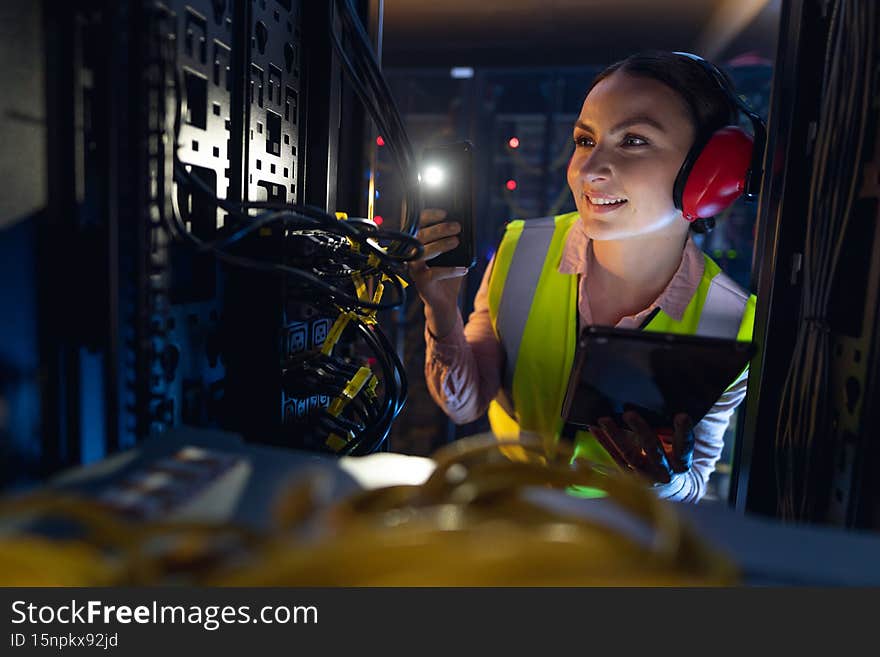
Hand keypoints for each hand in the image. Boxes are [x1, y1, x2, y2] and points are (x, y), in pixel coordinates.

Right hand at [408, 208, 469, 337]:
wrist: (445, 300)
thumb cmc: (447, 274)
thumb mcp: (453, 254)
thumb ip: (453, 240)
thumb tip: (463, 225)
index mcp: (417, 244)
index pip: (417, 224)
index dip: (428, 216)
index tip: (444, 213)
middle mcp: (412, 255)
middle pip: (420, 236)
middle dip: (439, 229)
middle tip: (456, 227)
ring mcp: (414, 269)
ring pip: (423, 252)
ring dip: (441, 245)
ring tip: (456, 242)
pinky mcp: (421, 282)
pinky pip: (435, 273)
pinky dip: (451, 270)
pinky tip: (464, 269)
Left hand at [588, 412, 694, 484]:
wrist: (670, 488)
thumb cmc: (677, 458)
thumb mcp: (684, 447)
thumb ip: (681, 430)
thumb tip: (683, 402)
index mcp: (681, 463)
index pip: (684, 447)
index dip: (684, 432)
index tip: (682, 415)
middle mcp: (663, 472)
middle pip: (653, 450)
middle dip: (641, 431)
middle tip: (629, 413)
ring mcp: (644, 475)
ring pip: (629, 455)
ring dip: (616, 436)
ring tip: (604, 419)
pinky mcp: (628, 476)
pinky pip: (614, 458)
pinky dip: (604, 442)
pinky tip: (594, 428)